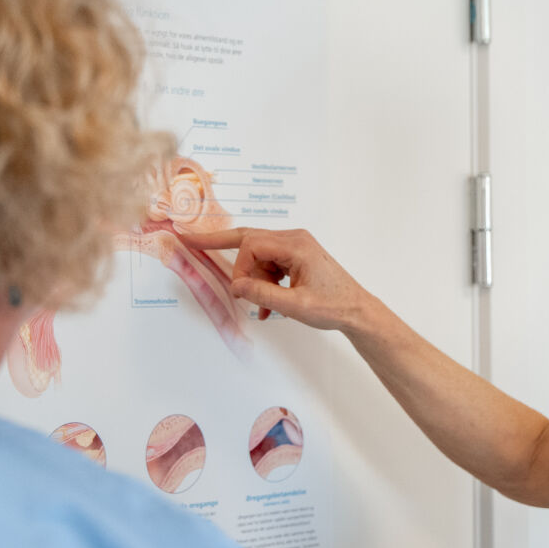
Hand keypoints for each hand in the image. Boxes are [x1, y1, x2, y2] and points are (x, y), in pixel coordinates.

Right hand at [177, 228, 382, 333]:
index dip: (240, 268)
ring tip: (261, 308)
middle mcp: (295, 239)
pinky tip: (267, 306)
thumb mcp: (295, 306)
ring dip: (254, 281)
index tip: (240, 291)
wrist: (357, 310)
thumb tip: (236, 286)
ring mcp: (296, 246)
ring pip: (259, 256)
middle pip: (250, 238)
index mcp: (296, 245)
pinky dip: (264, 283)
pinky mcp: (297, 257)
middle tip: (191, 242)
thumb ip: (263, 294)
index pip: (252, 245)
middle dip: (221, 243)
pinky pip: (270, 264)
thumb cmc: (333, 306)